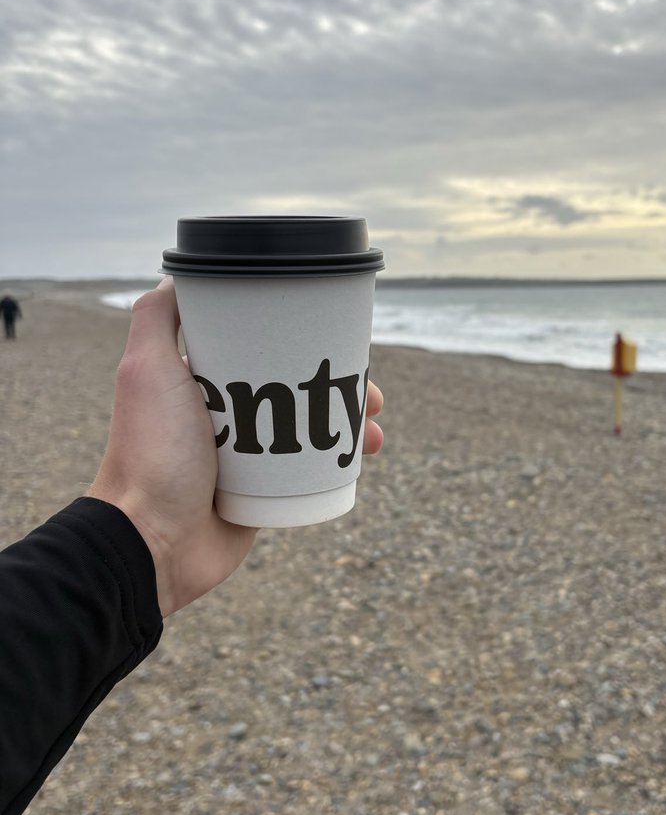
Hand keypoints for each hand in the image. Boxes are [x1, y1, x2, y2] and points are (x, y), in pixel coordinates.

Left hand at [88, 278, 383, 616]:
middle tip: (369, 391)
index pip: (262, 348)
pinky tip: (362, 457)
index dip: (303, 342)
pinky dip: (338, 463)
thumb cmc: (149, 455)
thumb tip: (181, 272)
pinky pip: (309, 474)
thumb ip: (156, 317)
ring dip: (348, 425)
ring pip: (311, 431)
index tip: (338, 340)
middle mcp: (225, 415)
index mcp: (200, 382)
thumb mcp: (145, 370)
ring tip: (371, 431)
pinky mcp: (262, 494)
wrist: (150, 542)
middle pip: (296, 388)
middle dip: (338, 386)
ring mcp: (245, 457)